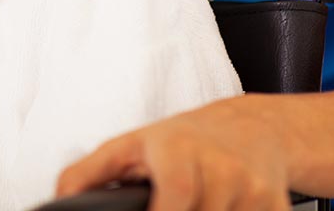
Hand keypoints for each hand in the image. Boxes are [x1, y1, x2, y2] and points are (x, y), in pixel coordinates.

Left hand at [56, 96, 291, 210]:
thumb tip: (57, 202)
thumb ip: (86, 176)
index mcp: (177, 151)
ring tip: (193, 205)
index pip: (178, 193)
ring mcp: (253, 191)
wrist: (253, 130)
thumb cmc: (180, 143)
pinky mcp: (276, 208)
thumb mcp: (128, 148)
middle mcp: (221, 167)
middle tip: (170, 207)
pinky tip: (219, 210)